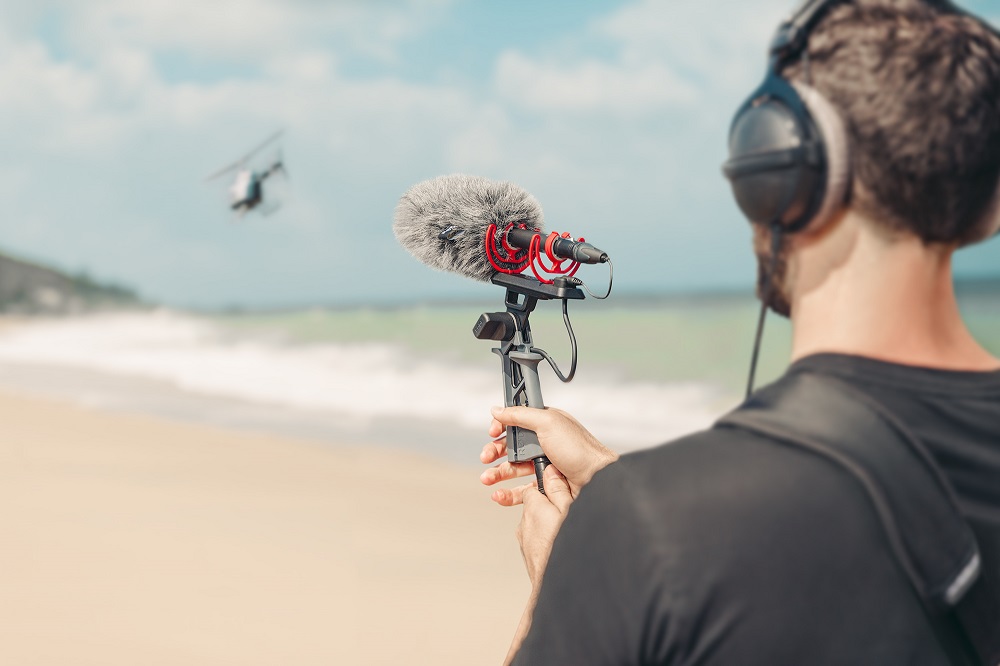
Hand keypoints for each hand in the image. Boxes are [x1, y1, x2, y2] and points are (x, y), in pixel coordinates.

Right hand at [480, 405, 617, 505]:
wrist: (596, 480)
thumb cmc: (579, 449)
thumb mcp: (548, 422)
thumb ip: (520, 414)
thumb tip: (498, 409)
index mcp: (544, 424)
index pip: (516, 422)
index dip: (502, 426)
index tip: (493, 432)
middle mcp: (543, 443)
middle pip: (511, 446)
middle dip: (494, 451)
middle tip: (485, 457)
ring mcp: (543, 464)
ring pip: (513, 468)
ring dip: (497, 473)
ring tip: (487, 479)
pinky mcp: (545, 484)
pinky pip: (521, 490)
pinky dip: (508, 493)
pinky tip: (499, 494)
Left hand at [516, 465, 573, 589]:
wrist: (563, 585)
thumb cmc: (569, 547)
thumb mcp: (570, 510)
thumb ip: (559, 489)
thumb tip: (551, 472)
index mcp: (533, 508)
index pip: (535, 489)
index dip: (550, 490)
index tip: (563, 495)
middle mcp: (524, 524)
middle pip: (537, 507)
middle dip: (551, 510)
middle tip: (569, 518)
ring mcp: (525, 542)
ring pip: (537, 526)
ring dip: (550, 528)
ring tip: (567, 536)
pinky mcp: (528, 556)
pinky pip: (538, 542)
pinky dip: (548, 542)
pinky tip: (562, 549)